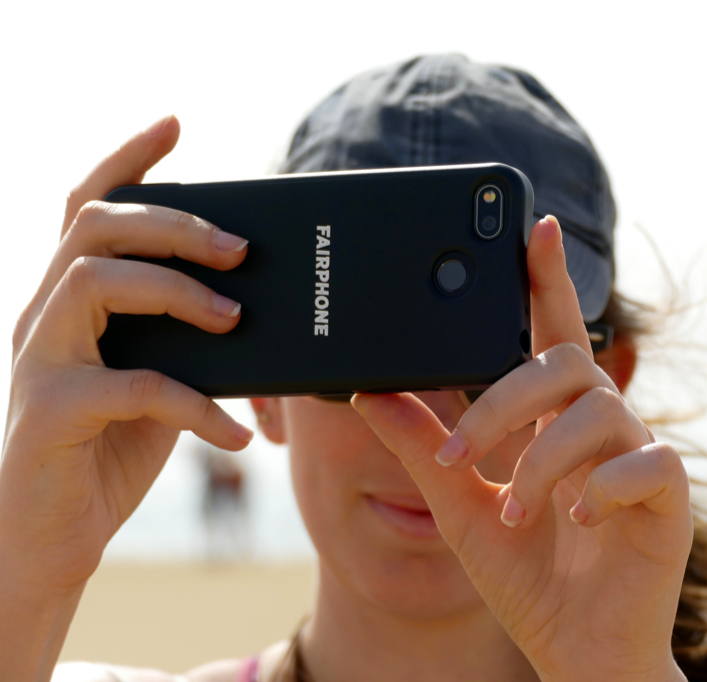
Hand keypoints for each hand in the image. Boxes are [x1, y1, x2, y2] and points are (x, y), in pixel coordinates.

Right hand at [0, 115, 252, 601]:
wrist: (57, 536)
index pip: (88, 207)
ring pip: (94, 281)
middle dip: (174, 224)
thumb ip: (189, 339)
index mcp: (72, 300)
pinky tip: (237, 435)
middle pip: (94, 227)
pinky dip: (196, 405)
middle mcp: (44, 316)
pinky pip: (132, 386)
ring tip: (234, 320)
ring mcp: (39, 361)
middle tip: (240, 249)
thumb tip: (258, 306)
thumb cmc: (114, 448)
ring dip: (177, 292)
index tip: (175, 124)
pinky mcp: (50, 412)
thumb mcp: (162, 378)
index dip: (128, 160)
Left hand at [353, 217, 691, 681]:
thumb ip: (421, 446)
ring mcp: (639, 459)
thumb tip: (366, 390)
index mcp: (554, 420)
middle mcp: (601, 427)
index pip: (551, 334)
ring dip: (545, 461)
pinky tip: (578, 524)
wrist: (574, 651)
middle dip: (506, 401)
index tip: (533, 225)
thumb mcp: (457, 506)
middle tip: (464, 453)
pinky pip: (648, 463)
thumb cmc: (524, 576)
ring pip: (600, 413)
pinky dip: (603, 490)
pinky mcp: (669, 498)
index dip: (545, 280)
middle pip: (566, 365)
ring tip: (512, 512)